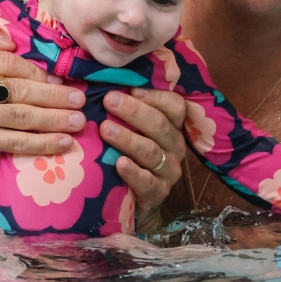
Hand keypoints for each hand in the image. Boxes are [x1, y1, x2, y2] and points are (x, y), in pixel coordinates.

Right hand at [0, 17, 86, 216]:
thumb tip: (10, 39)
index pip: (8, 62)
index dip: (39, 72)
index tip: (61, 80)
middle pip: (18, 89)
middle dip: (55, 96)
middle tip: (80, 100)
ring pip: (21, 115)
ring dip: (55, 119)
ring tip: (79, 120)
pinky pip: (16, 141)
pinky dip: (43, 142)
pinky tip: (64, 142)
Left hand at [101, 87, 186, 230]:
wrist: (133, 199)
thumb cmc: (130, 154)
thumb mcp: (133, 130)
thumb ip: (127, 109)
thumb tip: (104, 82)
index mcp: (172, 127)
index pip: (175, 106)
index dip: (155, 96)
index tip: (131, 88)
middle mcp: (175, 147)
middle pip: (160, 125)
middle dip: (134, 111)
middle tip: (109, 100)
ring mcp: (168, 171)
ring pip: (151, 151)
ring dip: (128, 138)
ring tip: (105, 129)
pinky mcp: (157, 193)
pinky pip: (147, 182)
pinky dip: (133, 172)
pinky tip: (118, 164)